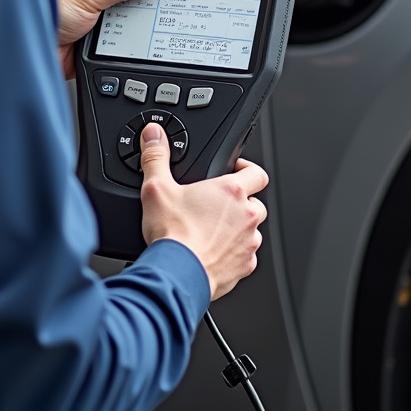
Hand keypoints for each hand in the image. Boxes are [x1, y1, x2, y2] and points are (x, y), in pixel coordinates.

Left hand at [56, 0, 164, 78]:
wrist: (34, 52)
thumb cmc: (49, 16)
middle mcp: (102, 4)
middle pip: (138, 2)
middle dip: (150, 7)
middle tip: (167, 7)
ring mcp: (104, 27)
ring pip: (135, 26)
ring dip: (141, 30)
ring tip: (154, 28)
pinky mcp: (104, 49)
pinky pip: (127, 47)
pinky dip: (133, 48)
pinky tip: (140, 47)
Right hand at [138, 124, 268, 300]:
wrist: (177, 275)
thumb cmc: (172, 235)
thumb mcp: (156, 188)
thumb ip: (156, 157)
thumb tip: (153, 135)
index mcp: (231, 191)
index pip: (257, 172)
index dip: (246, 168)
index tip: (235, 170)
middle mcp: (246, 216)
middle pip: (255, 202)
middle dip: (241, 202)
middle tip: (218, 204)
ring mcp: (248, 244)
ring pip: (252, 231)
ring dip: (237, 229)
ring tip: (212, 231)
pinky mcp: (243, 268)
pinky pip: (245, 256)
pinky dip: (233, 254)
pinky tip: (212, 253)